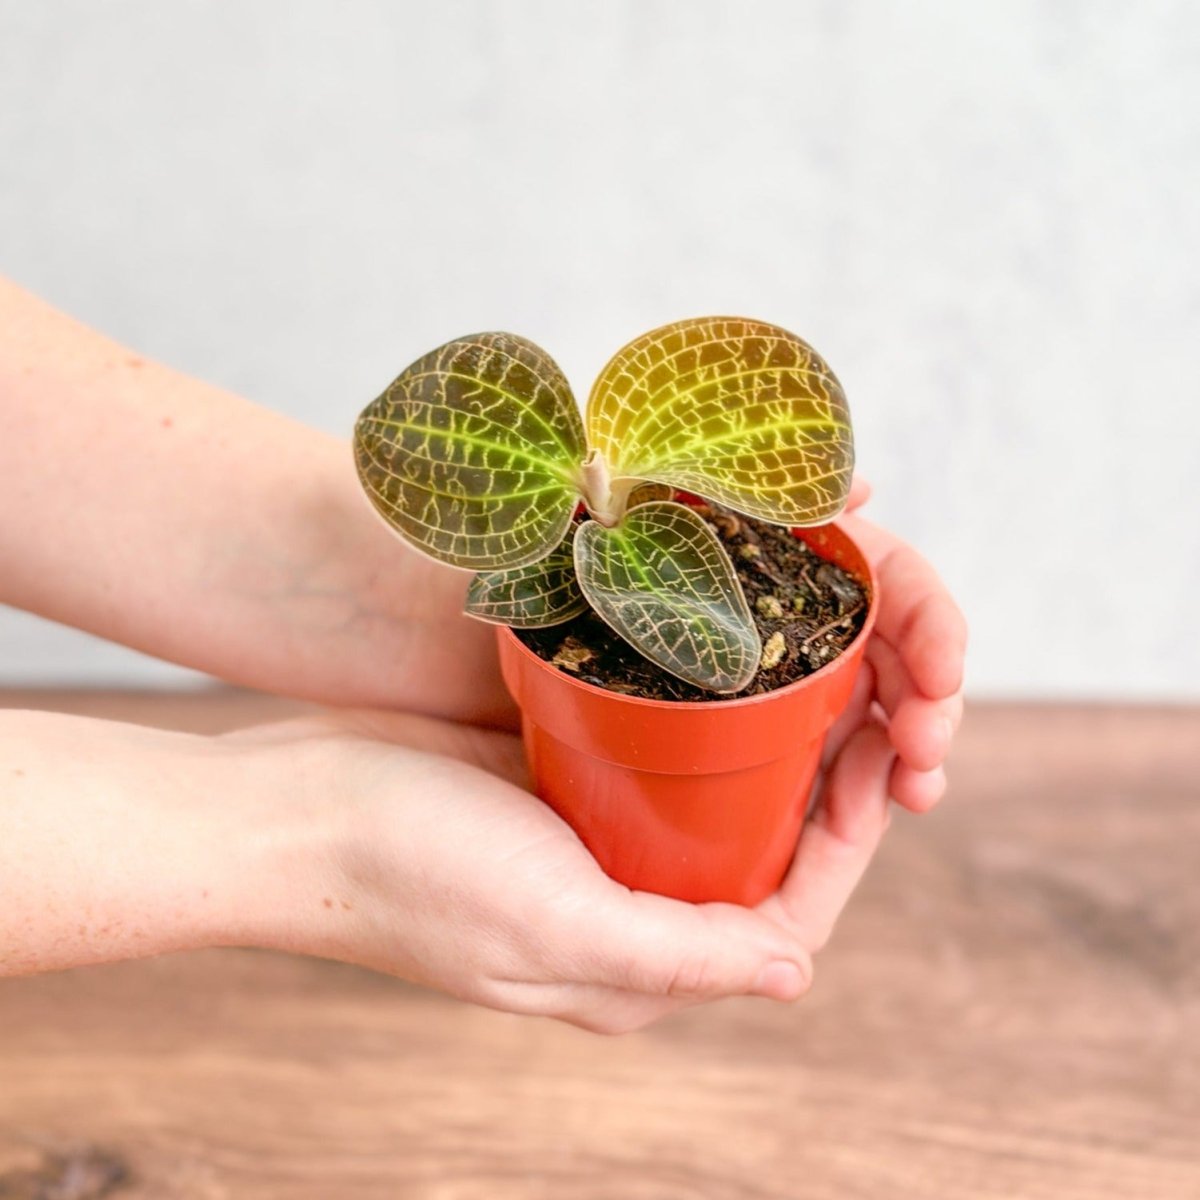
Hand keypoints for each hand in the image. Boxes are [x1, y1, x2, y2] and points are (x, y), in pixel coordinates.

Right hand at [276, 480, 965, 1031]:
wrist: (293, 808)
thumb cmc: (409, 873)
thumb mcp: (553, 925)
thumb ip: (676, 957)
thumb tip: (795, 979)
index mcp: (636, 967)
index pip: (783, 917)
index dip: (846, 844)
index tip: (882, 759)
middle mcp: (624, 914)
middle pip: (755, 856)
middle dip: (819, 790)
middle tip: (864, 701)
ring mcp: (590, 847)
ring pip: (711, 805)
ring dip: (768, 749)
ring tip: (815, 675)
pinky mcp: (557, 789)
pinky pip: (654, 762)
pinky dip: (701, 724)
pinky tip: (727, 670)